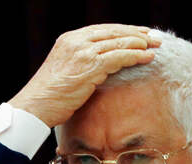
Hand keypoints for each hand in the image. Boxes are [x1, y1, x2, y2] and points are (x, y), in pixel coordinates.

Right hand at [8, 24, 160, 126]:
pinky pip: (119, 56)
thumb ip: (80, 64)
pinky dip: (135, 55)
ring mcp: (83, 52)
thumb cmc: (48, 97)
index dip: (123, 31)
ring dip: (140, 43)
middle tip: (154, 36)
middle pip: (113, 32)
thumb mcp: (64, 72)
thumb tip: (100, 68)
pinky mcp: (90, 66)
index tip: (139, 33)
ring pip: (118, 42)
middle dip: (136, 33)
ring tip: (156, 45)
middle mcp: (76, 41)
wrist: (35, 106)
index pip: (102, 30)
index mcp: (69, 39)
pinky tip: (148, 57)